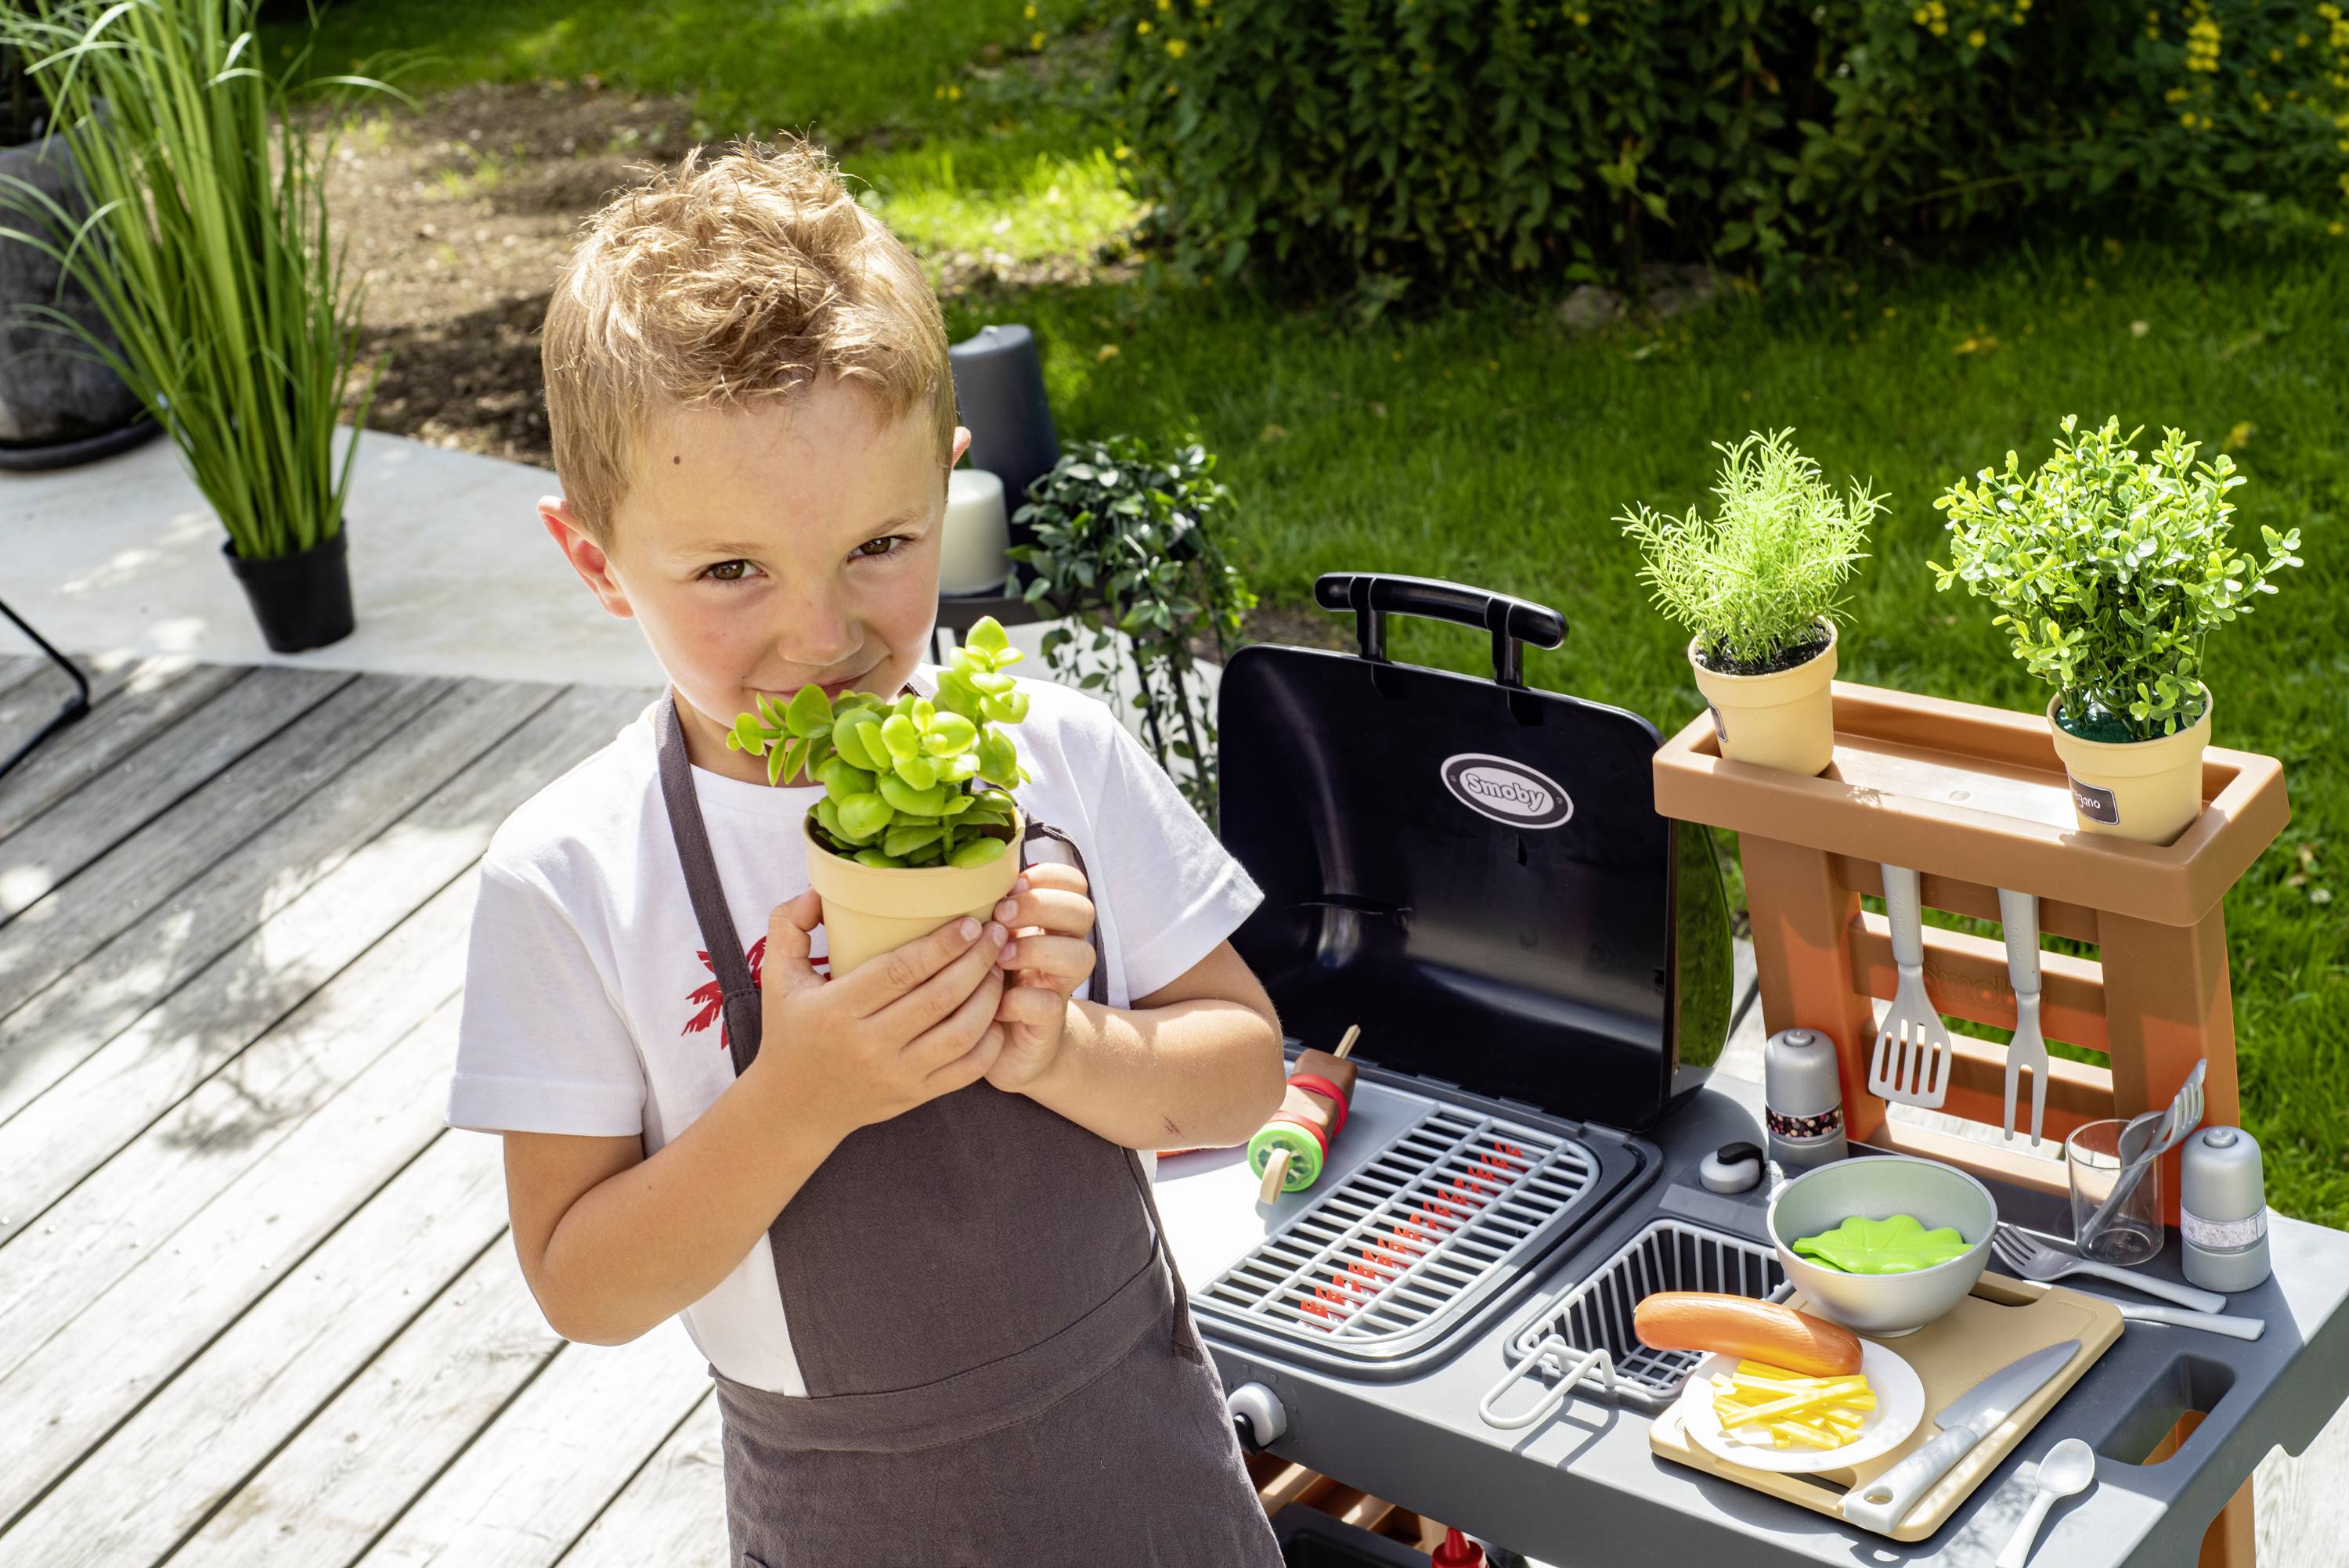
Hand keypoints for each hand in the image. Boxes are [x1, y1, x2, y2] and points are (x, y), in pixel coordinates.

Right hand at [751, 891, 1009, 1136]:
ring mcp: (896, 1075)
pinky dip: (990, 1040)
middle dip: (977, 960)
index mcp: (836, 1010)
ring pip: (961, 1033)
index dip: (942, 944)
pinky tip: (996, 1011)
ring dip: (989, 996)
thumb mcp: (777, 975)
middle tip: (997, 933)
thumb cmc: (789, 1032)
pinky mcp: (915, 1095)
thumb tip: (819, 890)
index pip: (900, 971)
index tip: (970, 922)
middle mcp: (869, 1045)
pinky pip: (968, 1069)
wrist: (793, 1108)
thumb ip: (788, 924)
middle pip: (939, 997)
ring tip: (999, 966)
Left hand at [983, 862, 1095, 1093]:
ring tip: (999, 958)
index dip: (1048, 877)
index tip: (1009, 886)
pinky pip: (1049, 1003)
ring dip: (1036, 948)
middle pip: (1083, 911)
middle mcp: (1063, 950)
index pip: (1073, 882)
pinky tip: (995, 1002)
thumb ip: (986, 910)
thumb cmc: (986, 983)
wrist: (999, 1047)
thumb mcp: (986, 939)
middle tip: (1000, 917)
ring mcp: (1060, 987)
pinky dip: (1019, 1000)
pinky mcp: (1049, 1024)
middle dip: (1040, 906)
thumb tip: (962, 875)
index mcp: (1049, 923)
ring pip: (1081, 954)